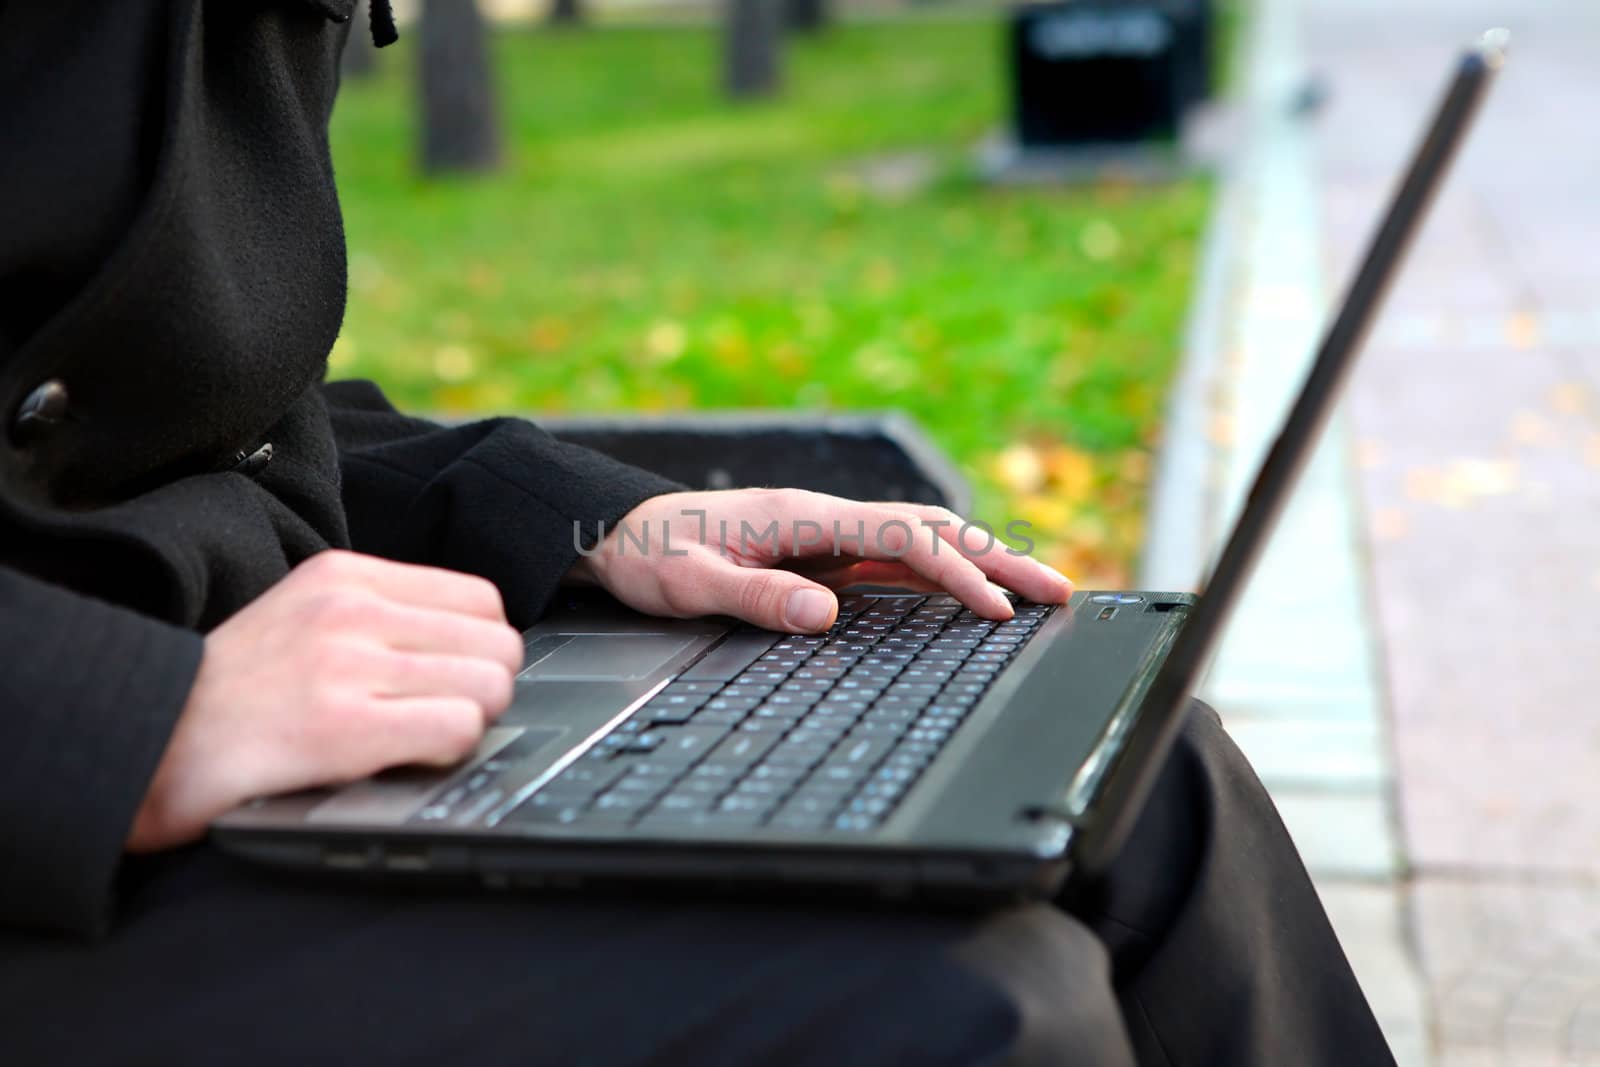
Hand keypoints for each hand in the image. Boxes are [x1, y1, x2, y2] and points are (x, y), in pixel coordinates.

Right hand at [127, 550, 523, 850]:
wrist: (149, 740)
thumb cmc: (229, 693)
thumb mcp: (302, 617)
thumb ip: (378, 617)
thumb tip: (466, 643)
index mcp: (344, 577)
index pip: (479, 599)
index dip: (481, 647)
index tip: (457, 677)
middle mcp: (350, 609)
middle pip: (496, 642)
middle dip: (487, 688)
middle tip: (448, 715)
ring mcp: (348, 664)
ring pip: (489, 684)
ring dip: (473, 721)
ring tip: (426, 737)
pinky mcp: (344, 724)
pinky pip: (458, 727)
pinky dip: (450, 750)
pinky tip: (411, 757)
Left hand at [567, 489, 1071, 633]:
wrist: (620, 529)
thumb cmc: (652, 554)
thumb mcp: (690, 583)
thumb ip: (756, 597)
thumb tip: (825, 616)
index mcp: (803, 517)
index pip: (901, 538)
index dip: (954, 573)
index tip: (994, 608)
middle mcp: (827, 517)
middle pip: (932, 529)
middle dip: (999, 559)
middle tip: (1059, 591)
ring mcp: (831, 533)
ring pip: (924, 540)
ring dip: (983, 561)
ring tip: (1038, 590)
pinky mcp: (826, 552)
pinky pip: (898, 559)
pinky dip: (946, 572)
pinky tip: (973, 593)